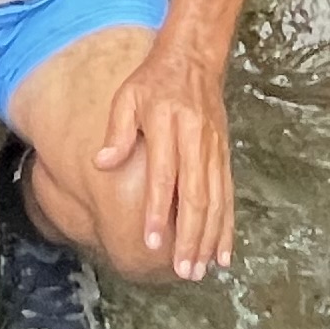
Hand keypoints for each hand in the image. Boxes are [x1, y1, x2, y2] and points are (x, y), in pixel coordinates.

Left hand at [94, 34, 236, 278]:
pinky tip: (223, 253)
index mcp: (167, 124)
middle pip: (195, 195)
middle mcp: (195, 139)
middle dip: (189, 236)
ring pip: (215, 200)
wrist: (194, 58)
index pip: (164, 174)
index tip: (152, 241)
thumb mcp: (127, 96)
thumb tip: (101, 164)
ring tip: (199, 270)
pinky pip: (227, 195)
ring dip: (209, 238)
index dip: (158, 209)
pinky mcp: (224, 155)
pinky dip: (226, 226)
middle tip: (182, 270)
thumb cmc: (153, 80)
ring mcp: (213, 149)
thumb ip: (117, 131)